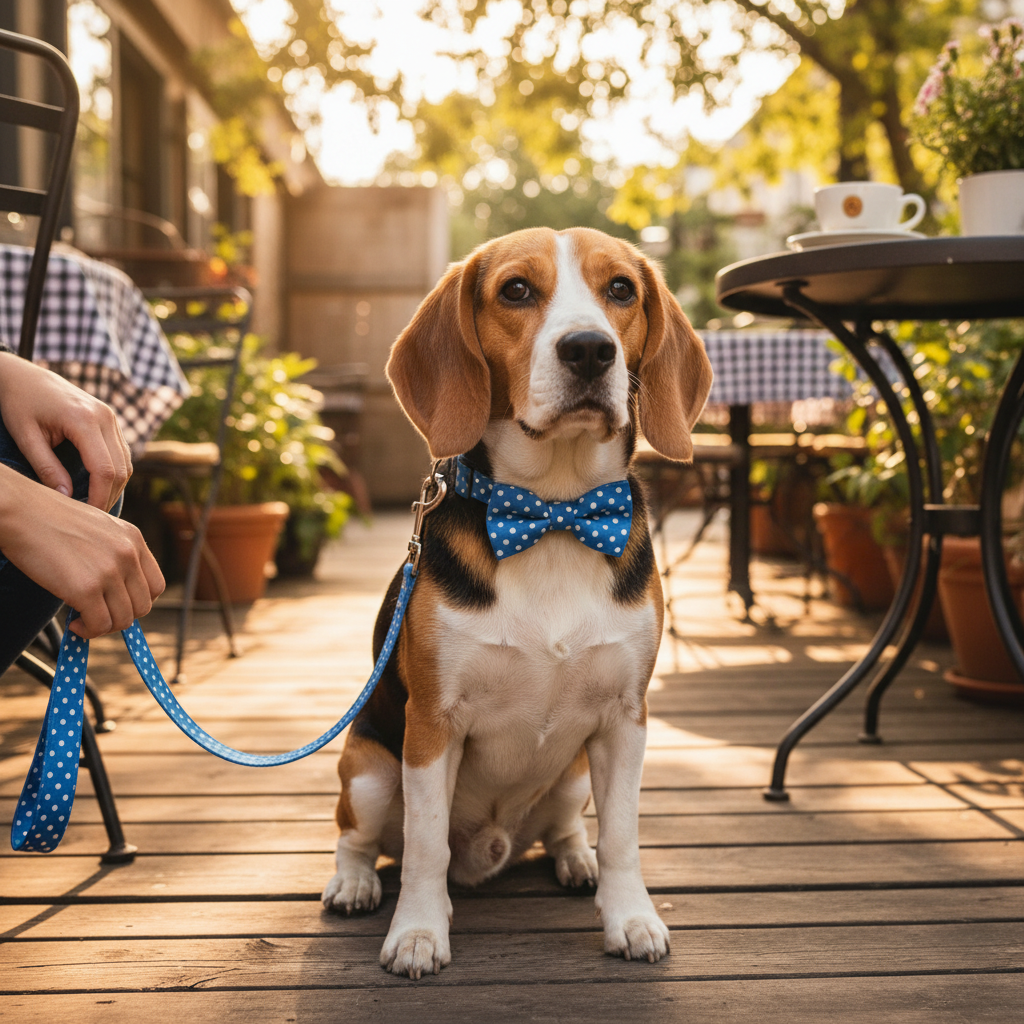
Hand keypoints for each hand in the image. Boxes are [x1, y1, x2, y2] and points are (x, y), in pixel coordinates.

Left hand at [0, 355, 130, 510]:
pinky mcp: (110, 420)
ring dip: (114, 487)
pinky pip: (121, 454)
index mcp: (84, 419)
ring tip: (93, 504)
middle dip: (109, 496)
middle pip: (121, 469)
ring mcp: (111, 417)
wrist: (23, 374)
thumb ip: (47, 468)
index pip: (104, 470)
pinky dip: (114, 473)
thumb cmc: (18, 403)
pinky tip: (96, 486)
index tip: (87, 517)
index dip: (99, 498)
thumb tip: (67, 499)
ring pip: (126, 463)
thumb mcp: (26, 437)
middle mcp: (105, 417)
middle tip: (90, 517)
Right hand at [0, 464, 164, 637]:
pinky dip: (88, 631)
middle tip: (97, 616)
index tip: (119, 606)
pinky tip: (74, 623)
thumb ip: (115, 554)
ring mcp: (109, 571)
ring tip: (83, 620)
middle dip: (121, 618)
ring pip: (123, 620)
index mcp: (134, 538)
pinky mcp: (86, 588)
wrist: (21, 511)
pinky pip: (99, 625)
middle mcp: (128, 554)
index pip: (156, 585)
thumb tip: (118, 591)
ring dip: (103, 627)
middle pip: (142, 606)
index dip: (139, 602)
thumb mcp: (99, 528)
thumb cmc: (50, 519)